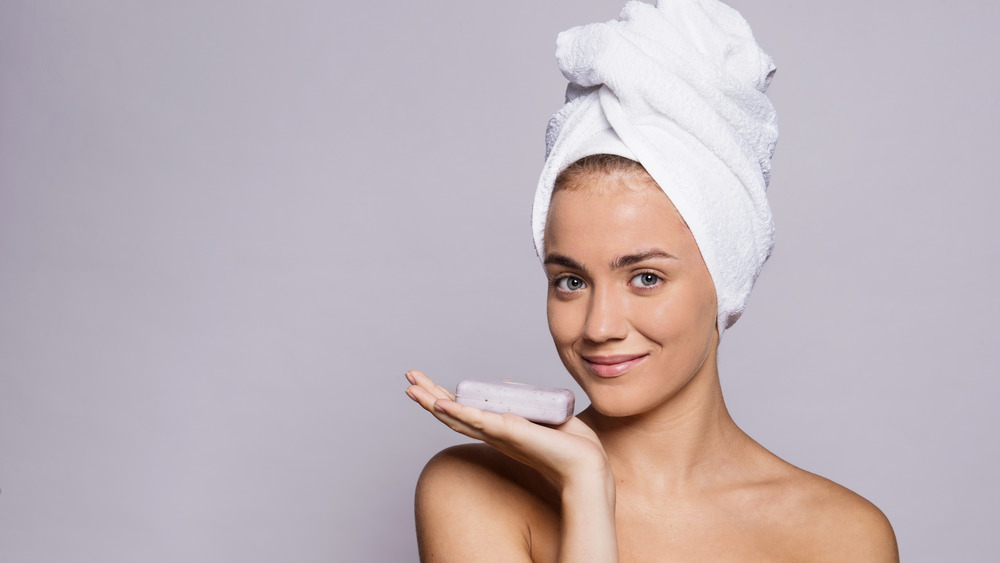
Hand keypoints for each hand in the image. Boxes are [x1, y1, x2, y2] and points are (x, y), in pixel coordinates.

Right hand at [405, 369, 609, 489]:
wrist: (585, 464)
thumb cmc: (570, 445)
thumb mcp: (541, 412)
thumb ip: (521, 398)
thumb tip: (505, 382)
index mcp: (498, 429)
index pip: (463, 411)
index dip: (442, 398)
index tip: (425, 383)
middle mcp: (492, 433)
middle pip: (451, 412)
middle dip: (428, 395)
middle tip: (407, 377)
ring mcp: (497, 434)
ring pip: (455, 416)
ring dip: (431, 400)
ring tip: (410, 386)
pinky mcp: (507, 432)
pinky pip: (476, 421)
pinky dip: (456, 411)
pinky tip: (438, 403)